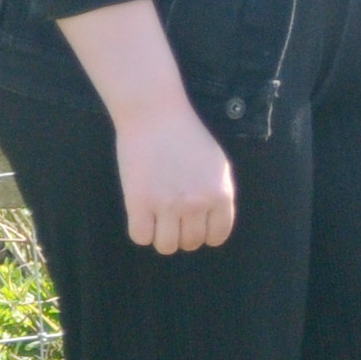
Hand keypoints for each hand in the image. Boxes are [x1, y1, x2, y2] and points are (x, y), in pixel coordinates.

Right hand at [52, 0, 235, 252]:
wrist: (155, 113)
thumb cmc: (187, 136)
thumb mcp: (217, 165)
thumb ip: (218, 195)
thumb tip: (211, 228)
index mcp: (221, 195)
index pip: (217, 237)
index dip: (204, 234)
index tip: (193, 223)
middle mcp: (197, 203)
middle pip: (191, 243)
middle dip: (182, 233)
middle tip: (172, 215)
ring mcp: (168, 205)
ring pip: (167, 246)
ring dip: (162, 236)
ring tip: (157, 218)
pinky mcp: (139, 202)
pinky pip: (141, 237)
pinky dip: (141, 231)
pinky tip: (141, 214)